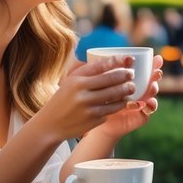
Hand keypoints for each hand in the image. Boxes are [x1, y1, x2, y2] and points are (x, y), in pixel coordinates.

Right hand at [38, 53, 162, 141]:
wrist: (51, 124)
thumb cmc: (64, 98)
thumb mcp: (71, 81)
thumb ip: (88, 72)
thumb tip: (113, 60)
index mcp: (76, 80)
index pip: (101, 66)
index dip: (118, 61)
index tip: (129, 59)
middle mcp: (82, 93)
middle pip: (111, 80)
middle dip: (126, 75)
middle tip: (131, 74)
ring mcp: (89, 107)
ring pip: (115, 96)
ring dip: (126, 90)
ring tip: (131, 87)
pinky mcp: (94, 120)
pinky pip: (112, 109)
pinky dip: (120, 104)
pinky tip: (123, 101)